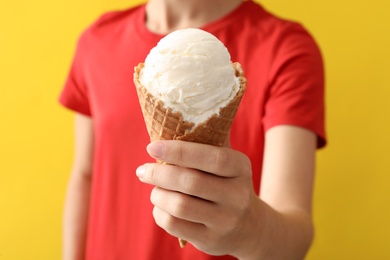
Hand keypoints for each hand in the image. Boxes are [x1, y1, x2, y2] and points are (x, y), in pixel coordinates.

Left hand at [136, 140, 258, 255]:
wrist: (249, 226)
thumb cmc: (227, 184)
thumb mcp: (227, 162)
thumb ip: (209, 140)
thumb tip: (175, 114)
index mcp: (240, 168)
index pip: (212, 156)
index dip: (180, 150)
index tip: (152, 146)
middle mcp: (237, 195)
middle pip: (191, 181)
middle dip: (160, 173)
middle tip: (143, 170)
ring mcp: (225, 220)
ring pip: (180, 205)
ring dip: (158, 194)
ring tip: (154, 189)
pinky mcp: (210, 240)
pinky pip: (174, 225)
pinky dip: (160, 213)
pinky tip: (161, 207)